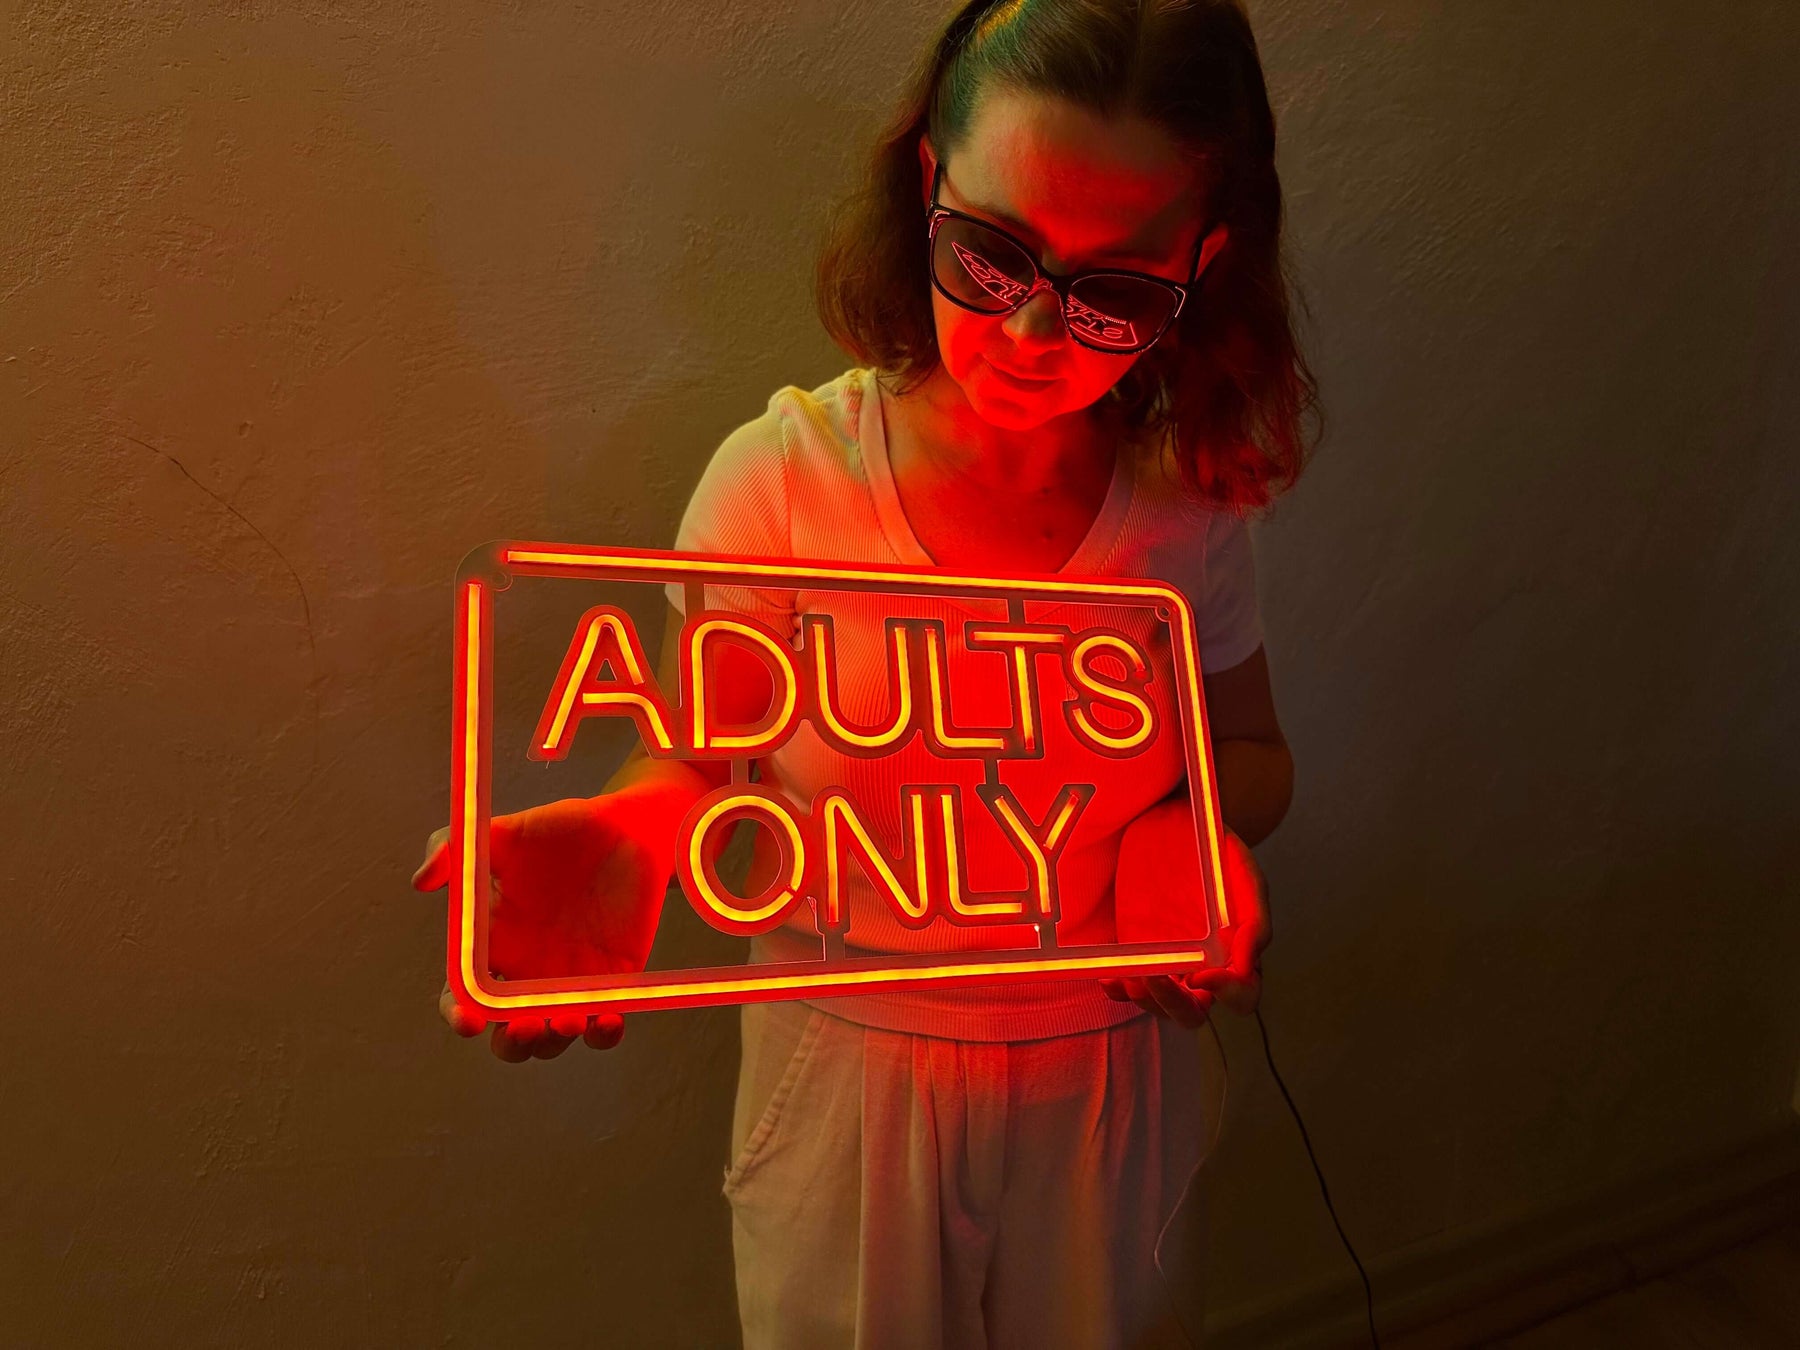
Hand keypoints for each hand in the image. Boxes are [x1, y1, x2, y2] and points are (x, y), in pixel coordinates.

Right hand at [411, 790, 676, 1060]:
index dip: (459, 1016)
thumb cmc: (558, 830)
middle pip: (508, 1036)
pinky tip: (607, 1020)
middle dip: (513, 1043)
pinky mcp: (611, 984)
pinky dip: (604, 1034)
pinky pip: (603, 1026)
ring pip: (553, 1039)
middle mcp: (526, 974)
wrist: (626, 828)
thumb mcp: (506, 831)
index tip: (469, 1019)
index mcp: (491, 946)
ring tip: (570, 1018)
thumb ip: (455, 847)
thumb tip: (421, 881)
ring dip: (556, 1041)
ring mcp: (569, 984)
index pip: (463, 997)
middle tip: (527, 1026)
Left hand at [1104, 801, 1271, 1024]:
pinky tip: (1109, 979)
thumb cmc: (1214, 849)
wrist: (1172, 822)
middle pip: (1193, 1013)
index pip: (1242, 996)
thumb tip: (1245, 967)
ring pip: (1159, 1006)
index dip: (1227, 993)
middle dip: (1173, 1004)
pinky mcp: (1137, 952)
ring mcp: (1167, 963)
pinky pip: (1128, 986)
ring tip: (1131, 972)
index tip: (1202, 975)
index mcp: (1237, 954)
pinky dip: (1118, 990)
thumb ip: (1254, 920)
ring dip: (1144, 998)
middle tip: (1154, 977)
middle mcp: (1203, 967)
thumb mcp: (1242, 873)